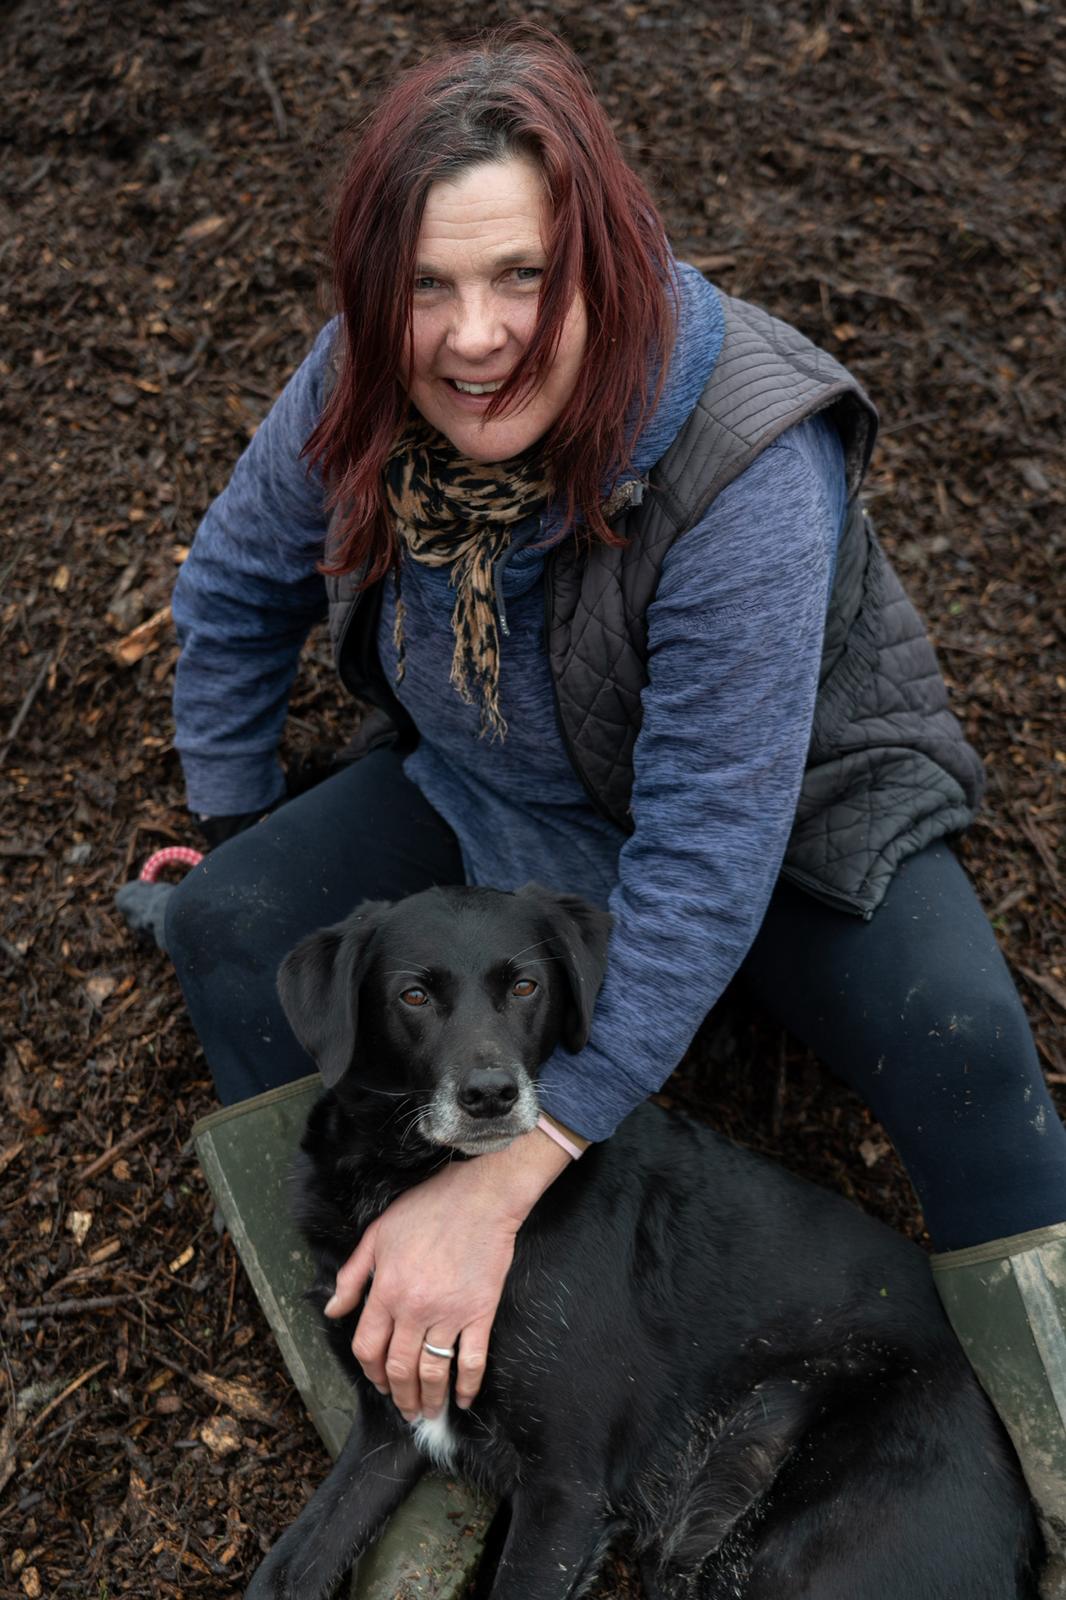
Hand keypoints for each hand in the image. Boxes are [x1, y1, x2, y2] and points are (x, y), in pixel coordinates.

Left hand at [325, 1127, 571, 1420]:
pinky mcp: (480, 1314)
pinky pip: (472, 1361)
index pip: (368, 1347)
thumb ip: (352, 1276)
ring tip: (429, 1412)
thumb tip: (332, 1310)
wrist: (481, 1196)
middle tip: (404, 1409)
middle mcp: (414, 1309)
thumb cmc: (429, 1207)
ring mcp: (449, 1315)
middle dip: (399, 1396)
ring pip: (432, 1372)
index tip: (378, 1383)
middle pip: (399, 1368)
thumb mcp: (378, 1234)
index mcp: (387, 1290)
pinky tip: (462, 1399)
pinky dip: (466, 1386)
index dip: (370, 1372)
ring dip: (429, 1399)